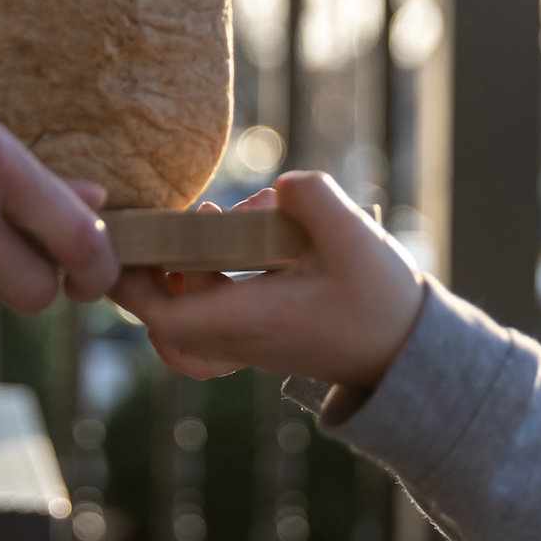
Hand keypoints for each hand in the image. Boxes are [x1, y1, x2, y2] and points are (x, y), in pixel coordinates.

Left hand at [113, 172, 423, 388]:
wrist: (411, 353)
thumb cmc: (381, 301)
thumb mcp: (353, 236)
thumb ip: (311, 197)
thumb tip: (274, 187)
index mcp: (246, 319)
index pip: (160, 312)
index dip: (130, 279)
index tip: (131, 236)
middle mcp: (238, 338)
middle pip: (162, 316)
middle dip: (154, 268)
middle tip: (174, 219)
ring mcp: (249, 343)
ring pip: (186, 320)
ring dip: (183, 274)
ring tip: (211, 222)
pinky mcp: (265, 336)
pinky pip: (212, 323)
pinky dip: (205, 288)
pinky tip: (234, 244)